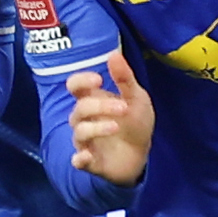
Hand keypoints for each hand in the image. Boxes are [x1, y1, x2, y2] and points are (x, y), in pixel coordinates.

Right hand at [64, 47, 152, 189]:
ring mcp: (87, 141)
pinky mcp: (92, 161)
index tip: (98, 80)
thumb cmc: (135, 121)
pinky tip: (87, 155)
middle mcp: (85, 119)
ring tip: (116, 126)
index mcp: (94, 100)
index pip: (74, 86)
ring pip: (79, 132)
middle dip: (100, 106)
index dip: (80, 81)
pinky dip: (80, 158)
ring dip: (96, 128)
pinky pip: (78, 161)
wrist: (143, 154)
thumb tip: (113, 54)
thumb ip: (124, 78)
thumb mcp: (136, 97)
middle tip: (123, 107)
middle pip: (80, 109)